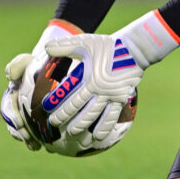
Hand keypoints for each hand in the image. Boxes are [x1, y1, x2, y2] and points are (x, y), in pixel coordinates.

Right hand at [0, 20, 80, 150]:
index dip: (13, 118)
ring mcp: (28, 113)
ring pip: (24, 130)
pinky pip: (37, 132)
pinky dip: (40, 139)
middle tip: (30, 140)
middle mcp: (17, 105)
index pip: (8, 108)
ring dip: (29, 139)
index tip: (20, 124)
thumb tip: (9, 75)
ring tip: (37, 147)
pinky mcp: (39, 119)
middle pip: (15, 123)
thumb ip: (19, 64)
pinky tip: (50, 147)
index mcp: (13, 94)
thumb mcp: (29, 60)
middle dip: (21, 133)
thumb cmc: (40, 64)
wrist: (53, 65)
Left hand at [43, 11, 179, 139]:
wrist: (134, 50)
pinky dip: (104, 128)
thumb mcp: (85, 42)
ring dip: (81, 125)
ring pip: (93, 114)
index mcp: (87, 76)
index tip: (45, 107)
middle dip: (64, 116)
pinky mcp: (121, 99)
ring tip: (72, 133)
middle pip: (78, 106)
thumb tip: (46, 47)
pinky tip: (98, 137)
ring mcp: (110, 95)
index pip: (67, 91)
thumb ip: (65, 46)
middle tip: (54, 124)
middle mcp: (98, 88)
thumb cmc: (107, 45)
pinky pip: (112, 116)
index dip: (55, 100)